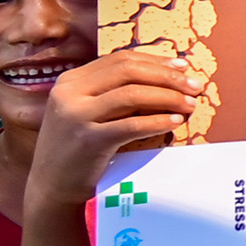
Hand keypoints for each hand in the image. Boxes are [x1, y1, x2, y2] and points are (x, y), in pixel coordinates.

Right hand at [31, 47, 200, 207]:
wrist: (51, 186)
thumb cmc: (77, 147)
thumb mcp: (87, 111)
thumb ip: (113, 93)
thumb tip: (166, 75)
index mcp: (70, 80)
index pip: (120, 60)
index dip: (156, 61)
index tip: (184, 66)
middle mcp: (69, 92)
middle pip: (128, 71)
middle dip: (167, 76)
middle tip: (195, 86)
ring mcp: (75, 115)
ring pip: (132, 94)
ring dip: (168, 97)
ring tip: (190, 104)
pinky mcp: (87, 140)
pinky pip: (131, 125)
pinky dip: (157, 121)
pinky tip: (174, 122)